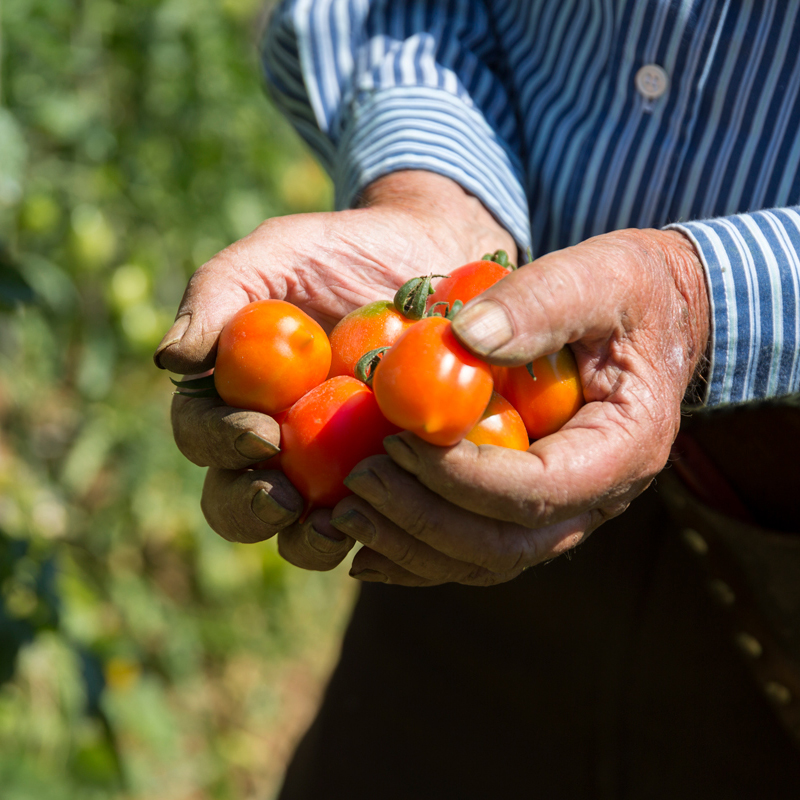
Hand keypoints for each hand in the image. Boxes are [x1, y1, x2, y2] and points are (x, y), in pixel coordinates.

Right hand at [153, 171, 515, 569]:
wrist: (429, 257)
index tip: (261, 433)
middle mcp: (275, 444)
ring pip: (301, 534)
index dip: (220, 443)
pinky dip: (383, 531)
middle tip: (284, 498)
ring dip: (310, 541)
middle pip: (236, 503)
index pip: (202, 435)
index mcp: (234, 397)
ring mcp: (332, 471)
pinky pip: (379, 525)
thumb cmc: (343, 253)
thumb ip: (218, 293)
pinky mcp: (390, 481)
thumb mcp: (278, 253)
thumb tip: (169, 359)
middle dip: (251, 508)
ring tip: (340, 526)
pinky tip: (400, 517)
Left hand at [329, 228, 709, 585]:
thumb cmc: (630, 290)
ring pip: (485, 560)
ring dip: (411, 546)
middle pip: (505, 544)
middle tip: (358, 483)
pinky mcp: (533, 504)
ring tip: (345, 516)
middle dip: (423, 520)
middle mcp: (598, 497)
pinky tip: (366, 541)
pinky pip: (476, 548)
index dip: (461, 477)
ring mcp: (566, 510)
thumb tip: (461, 337)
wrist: (658, 316)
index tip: (396, 442)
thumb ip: (537, 303)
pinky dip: (419, 551)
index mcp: (623, 449)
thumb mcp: (595, 277)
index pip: (538, 491)